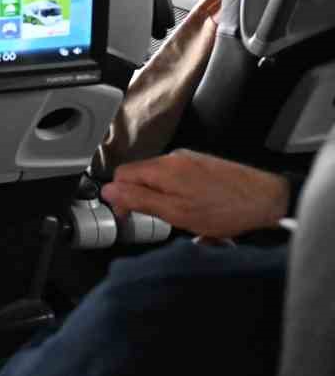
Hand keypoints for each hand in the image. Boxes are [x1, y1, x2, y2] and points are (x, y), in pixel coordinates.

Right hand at [101, 149, 290, 239]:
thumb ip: (139, 200)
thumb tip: (108, 191)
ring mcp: (189, 159)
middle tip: (158, 218)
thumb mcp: (176, 212)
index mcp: (162, 168)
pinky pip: (176, 177)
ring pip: (158, 177)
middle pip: (139, 175)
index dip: (119, 197)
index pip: (121, 175)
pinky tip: (194, 207)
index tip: (129, 214)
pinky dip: (177, 192)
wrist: (267, 199)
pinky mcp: (202, 164)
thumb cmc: (226, 209)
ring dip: (161, 196)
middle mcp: (173, 158)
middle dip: (141, 197)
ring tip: (179, 215)